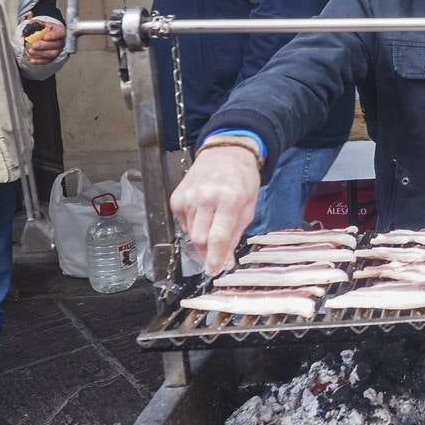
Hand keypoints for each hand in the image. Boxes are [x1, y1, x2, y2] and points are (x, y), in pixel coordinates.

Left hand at [24, 21, 64, 64]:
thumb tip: (31, 23)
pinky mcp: (53, 57)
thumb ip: (37, 23)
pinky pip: (48, 60)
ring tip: (31, 51)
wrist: (46, 36)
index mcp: (60, 31)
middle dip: (43, 46)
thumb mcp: (42, 24)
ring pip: (52, 54)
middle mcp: (61, 41)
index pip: (60, 33)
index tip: (44, 37)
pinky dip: (40, 61)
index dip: (53, 36)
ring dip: (41, 53)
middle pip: (56, 45)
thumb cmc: (46, 30)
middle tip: (34, 45)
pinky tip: (33, 60)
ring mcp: (58, 50)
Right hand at [169, 146, 261, 275]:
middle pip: (199, 239)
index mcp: (229, 199)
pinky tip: (203, 215)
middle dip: (207, 253)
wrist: (225, 153)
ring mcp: (188, 196)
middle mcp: (205, 197)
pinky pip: (182, 223)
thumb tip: (225, 261)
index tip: (214, 271)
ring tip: (213, 225)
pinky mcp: (176, 197)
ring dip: (201, 238)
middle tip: (215, 257)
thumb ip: (235, 235)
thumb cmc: (242, 180)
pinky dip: (193, 226)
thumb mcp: (249, 207)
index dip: (214, 259)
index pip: (217, 237)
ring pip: (190, 233)